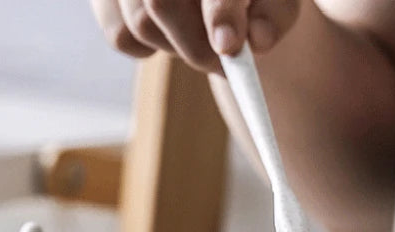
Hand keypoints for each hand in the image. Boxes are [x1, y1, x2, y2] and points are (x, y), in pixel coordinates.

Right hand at [90, 0, 301, 71]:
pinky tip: (170, 33)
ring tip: (201, 36)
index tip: (229, 46)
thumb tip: (257, 40)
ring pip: (141, 23)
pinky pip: (121, 36)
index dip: (219, 9)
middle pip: (160, 1)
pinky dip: (148, 49)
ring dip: (177, 48)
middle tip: (224, 64)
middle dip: (197, 45)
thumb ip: (273, 14)